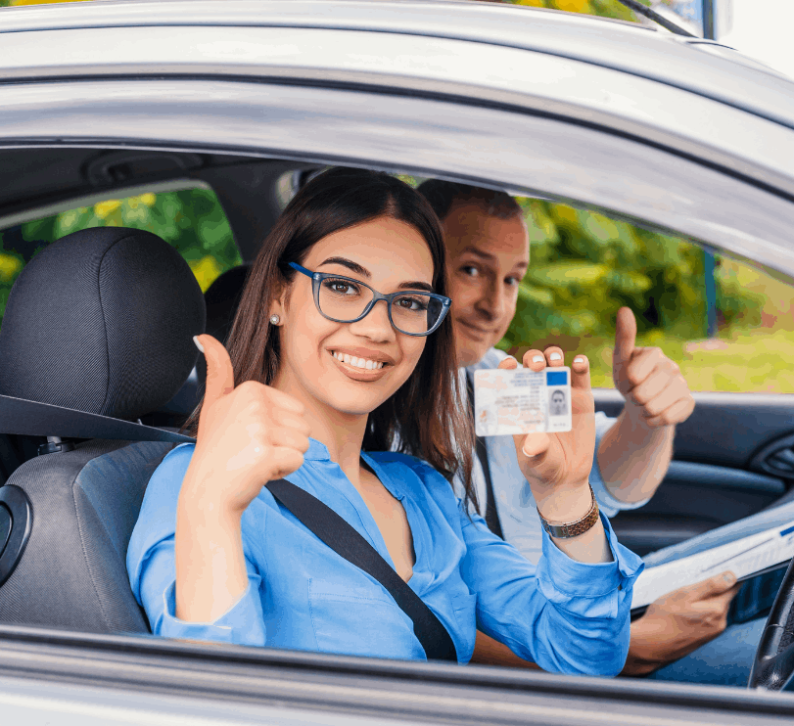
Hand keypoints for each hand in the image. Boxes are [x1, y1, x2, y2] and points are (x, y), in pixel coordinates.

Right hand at [183, 334, 310, 516]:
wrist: (207, 492)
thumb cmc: (217, 450)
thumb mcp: (215, 405)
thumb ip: (217, 371)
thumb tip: (203, 337)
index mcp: (249, 390)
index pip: (295, 410)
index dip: (277, 429)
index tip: (247, 436)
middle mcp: (254, 405)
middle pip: (303, 425)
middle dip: (283, 444)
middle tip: (251, 451)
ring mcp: (259, 429)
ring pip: (304, 443)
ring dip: (284, 457)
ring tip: (254, 460)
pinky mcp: (265, 453)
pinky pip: (298, 461)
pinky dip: (283, 471)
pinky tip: (258, 472)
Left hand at [499, 348, 594, 521]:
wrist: (566, 478)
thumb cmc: (541, 467)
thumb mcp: (534, 461)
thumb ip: (533, 451)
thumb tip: (533, 443)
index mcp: (520, 405)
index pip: (509, 379)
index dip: (507, 367)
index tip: (508, 365)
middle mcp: (538, 394)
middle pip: (533, 365)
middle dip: (533, 359)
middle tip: (536, 366)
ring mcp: (560, 394)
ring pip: (555, 365)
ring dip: (553, 356)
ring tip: (554, 362)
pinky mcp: (582, 398)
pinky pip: (581, 377)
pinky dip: (580, 366)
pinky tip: (579, 363)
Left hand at [613, 307, 694, 428]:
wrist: (642, 405)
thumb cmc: (628, 381)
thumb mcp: (620, 362)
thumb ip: (623, 338)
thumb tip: (624, 308)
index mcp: (654, 353)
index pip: (634, 374)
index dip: (626, 383)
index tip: (628, 379)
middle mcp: (672, 366)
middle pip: (643, 393)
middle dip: (633, 399)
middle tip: (636, 394)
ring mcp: (683, 384)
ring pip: (654, 407)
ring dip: (643, 411)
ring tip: (645, 403)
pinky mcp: (689, 402)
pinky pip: (667, 418)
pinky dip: (655, 420)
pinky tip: (656, 413)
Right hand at [622, 571, 740, 675]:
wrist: (651, 645)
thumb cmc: (663, 618)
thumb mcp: (684, 594)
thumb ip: (710, 585)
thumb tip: (731, 576)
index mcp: (717, 610)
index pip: (732, 588)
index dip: (726, 577)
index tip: (716, 571)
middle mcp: (720, 623)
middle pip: (722, 598)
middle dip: (709, 590)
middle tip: (688, 587)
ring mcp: (712, 632)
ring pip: (713, 608)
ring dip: (701, 602)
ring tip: (681, 602)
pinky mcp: (704, 638)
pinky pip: (706, 619)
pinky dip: (697, 612)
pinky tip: (681, 613)